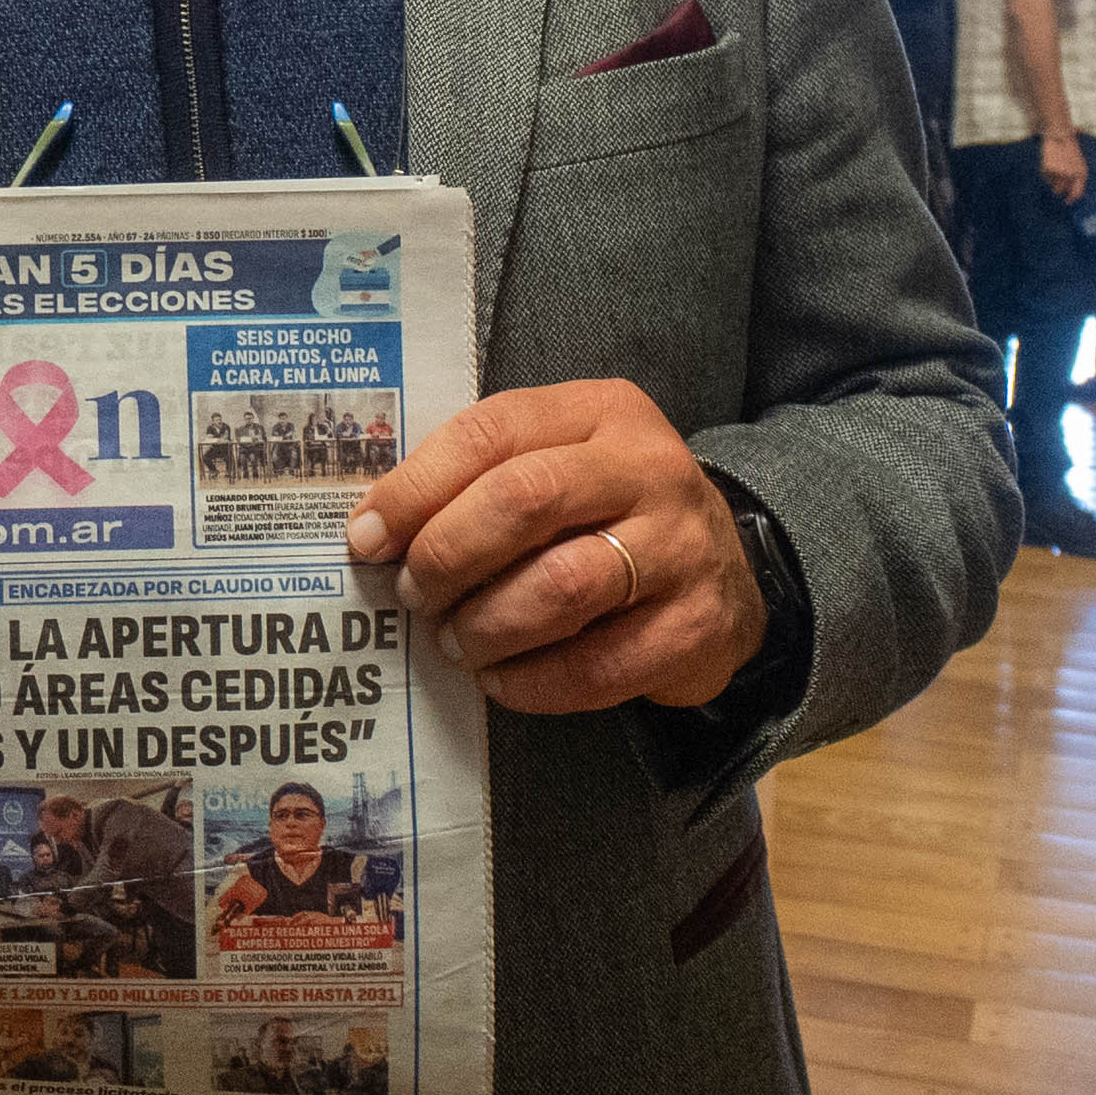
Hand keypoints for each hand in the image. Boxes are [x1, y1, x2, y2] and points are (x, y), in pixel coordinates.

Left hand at [346, 377, 762, 711]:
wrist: (729, 574)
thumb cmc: (609, 514)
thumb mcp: (559, 464)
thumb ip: (481, 478)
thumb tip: (374, 531)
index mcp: (603, 412)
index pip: (493, 431)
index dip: (416, 487)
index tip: (366, 538)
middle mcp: (650, 469)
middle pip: (526, 499)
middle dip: (447, 555)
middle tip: (413, 596)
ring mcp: (682, 548)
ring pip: (561, 587)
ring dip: (485, 626)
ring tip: (454, 643)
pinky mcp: (697, 626)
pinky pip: (597, 666)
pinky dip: (532, 682)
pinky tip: (501, 680)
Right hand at [1039, 130, 1087, 203]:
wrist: (1060, 136)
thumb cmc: (1070, 151)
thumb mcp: (1079, 165)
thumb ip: (1077, 179)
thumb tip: (1071, 194)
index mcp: (1081, 174)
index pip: (1076, 193)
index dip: (1071, 199)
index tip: (1067, 202)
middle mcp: (1071, 175)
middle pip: (1061, 190)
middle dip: (1058, 189)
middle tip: (1055, 185)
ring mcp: (1059, 172)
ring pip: (1052, 184)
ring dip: (1052, 179)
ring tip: (1054, 167)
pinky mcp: (1049, 169)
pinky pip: (1045, 177)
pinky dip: (1046, 173)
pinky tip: (1049, 163)